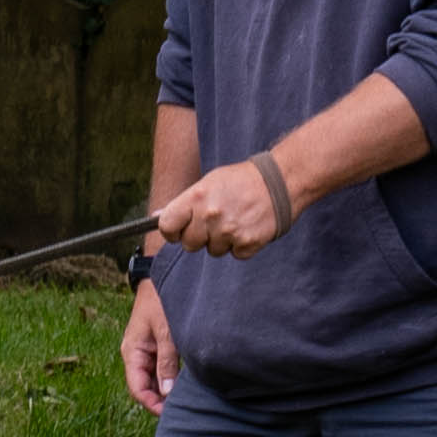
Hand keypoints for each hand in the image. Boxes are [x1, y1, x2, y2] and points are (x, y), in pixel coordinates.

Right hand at [120, 279, 178, 413]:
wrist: (160, 278)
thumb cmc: (160, 301)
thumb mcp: (166, 332)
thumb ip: (166, 362)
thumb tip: (167, 392)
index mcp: (132, 352)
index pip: (137, 388)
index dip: (151, 404)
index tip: (168, 414)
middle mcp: (136, 354)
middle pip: (145, 387)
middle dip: (160, 400)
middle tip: (182, 410)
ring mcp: (146, 351)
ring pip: (154, 379)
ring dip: (166, 390)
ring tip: (185, 400)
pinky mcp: (157, 346)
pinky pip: (161, 368)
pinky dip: (171, 378)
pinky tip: (184, 383)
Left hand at [154, 157, 290, 258]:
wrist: (280, 182)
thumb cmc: (241, 181)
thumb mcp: (209, 182)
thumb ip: (184, 203)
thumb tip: (156, 218)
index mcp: (196, 197)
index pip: (167, 226)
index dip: (171, 231)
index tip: (178, 230)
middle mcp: (210, 215)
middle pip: (189, 244)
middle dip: (199, 236)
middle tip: (214, 222)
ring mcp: (229, 231)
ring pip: (212, 251)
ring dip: (221, 241)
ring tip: (235, 220)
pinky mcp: (248, 243)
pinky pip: (235, 254)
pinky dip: (240, 246)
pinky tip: (247, 227)